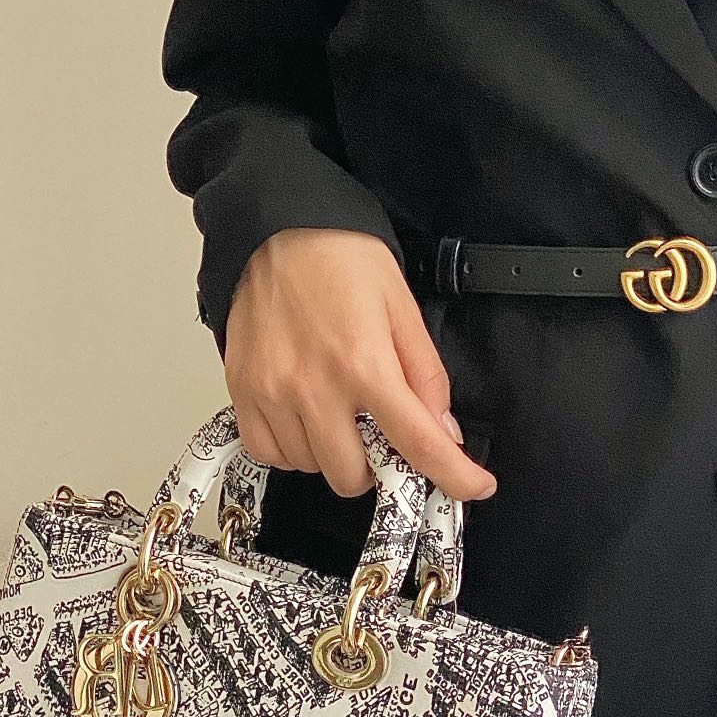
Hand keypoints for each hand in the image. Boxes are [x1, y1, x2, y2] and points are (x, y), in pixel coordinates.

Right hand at [221, 229, 497, 502]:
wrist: (276, 229)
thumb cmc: (341, 258)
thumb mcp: (402, 307)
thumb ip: (426, 374)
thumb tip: (444, 430)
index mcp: (365, 364)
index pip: (419, 443)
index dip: (454, 475)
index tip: (475, 487)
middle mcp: (315, 387)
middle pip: (354, 476)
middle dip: (378, 466)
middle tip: (383, 435)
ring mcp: (272, 392)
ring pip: (310, 468)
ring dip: (334, 454)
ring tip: (341, 412)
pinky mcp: (242, 390)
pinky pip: (267, 452)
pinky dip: (292, 449)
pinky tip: (306, 420)